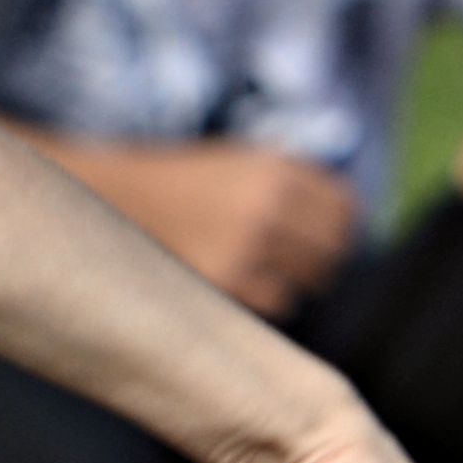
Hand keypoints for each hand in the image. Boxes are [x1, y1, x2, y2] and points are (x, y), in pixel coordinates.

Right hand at [127, 142, 358, 319]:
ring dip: (289, 282)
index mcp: (276, 168)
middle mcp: (267, 203)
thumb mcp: (241, 160)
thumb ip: (293, 182)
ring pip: (306, 282)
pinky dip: (261, 297)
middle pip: (331, 250)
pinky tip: (234, 281)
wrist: (115, 195)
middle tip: (288, 260)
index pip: (343, 209)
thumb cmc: (184, 181)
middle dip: (315, 259)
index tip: (320, 235)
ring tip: (255, 270)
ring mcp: (247, 244)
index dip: (336, 225)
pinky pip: (274, 302)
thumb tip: (347, 219)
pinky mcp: (225, 280)